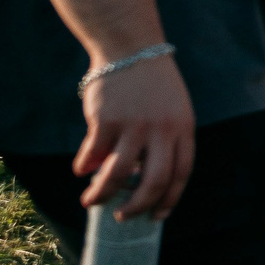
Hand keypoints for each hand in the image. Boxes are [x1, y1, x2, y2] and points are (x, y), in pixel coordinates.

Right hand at [74, 54, 195, 219]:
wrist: (130, 48)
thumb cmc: (151, 84)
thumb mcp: (171, 110)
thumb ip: (164, 142)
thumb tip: (140, 182)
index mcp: (183, 127)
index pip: (181, 172)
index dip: (169, 199)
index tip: (157, 216)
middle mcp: (162, 129)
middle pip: (154, 181)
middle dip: (138, 205)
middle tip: (123, 217)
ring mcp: (134, 125)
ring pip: (118, 174)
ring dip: (102, 193)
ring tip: (91, 201)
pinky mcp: (107, 120)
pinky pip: (93, 154)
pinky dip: (84, 166)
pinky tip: (81, 170)